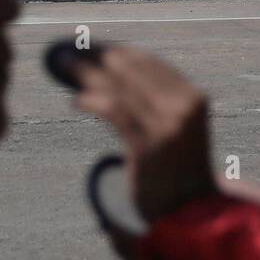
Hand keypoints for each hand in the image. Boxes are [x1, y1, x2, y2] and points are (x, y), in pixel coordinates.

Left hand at [73, 45, 218, 221]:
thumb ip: (158, 101)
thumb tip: (116, 73)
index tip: (96, 47)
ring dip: (87, 73)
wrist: (193, 212)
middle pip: (132, 70)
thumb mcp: (180, 127)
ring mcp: (166, 127)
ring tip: (65, 66)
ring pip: (119, 88)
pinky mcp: (146, 147)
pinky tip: (76, 100)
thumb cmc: (180, 169)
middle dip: (98, 57)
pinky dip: (91, 100)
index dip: (120, 52)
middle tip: (72, 51)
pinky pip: (113, 112)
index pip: (151, 63)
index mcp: (194, 98)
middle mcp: (183, 108)